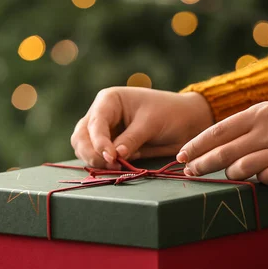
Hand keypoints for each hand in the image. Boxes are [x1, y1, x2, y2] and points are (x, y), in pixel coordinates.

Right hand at [71, 87, 212, 167]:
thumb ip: (131, 139)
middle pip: (81, 137)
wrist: (186, 122)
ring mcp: (104, 131)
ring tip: (116, 167)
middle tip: (111, 165)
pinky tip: (116, 168)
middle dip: (92, 153)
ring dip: (95, 160)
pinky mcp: (111, 146)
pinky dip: (102, 165)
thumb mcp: (151, 124)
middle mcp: (101, 114)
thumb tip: (115, 155)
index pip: (95, 123)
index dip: (100, 142)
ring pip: (84, 149)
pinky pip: (98, 158)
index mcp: (109, 101)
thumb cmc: (170, 114)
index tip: (111, 157)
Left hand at [176, 102, 267, 183]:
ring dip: (231, 175)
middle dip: (202, 164)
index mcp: (259, 114)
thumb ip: (243, 127)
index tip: (181, 156)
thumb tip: (212, 145)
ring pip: (244, 167)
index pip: (218, 131)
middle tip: (189, 173)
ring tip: (228, 177)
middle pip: (225, 151)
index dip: (197, 145)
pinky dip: (260, 181)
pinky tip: (259, 180)